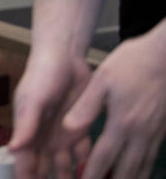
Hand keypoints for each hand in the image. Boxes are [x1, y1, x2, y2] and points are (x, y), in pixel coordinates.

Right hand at [9, 47, 92, 178]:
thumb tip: (13, 150)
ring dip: (68, 176)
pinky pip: (83, 151)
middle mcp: (43, 137)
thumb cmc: (42, 75)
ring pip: (64, 164)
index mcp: (27, 132)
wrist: (65, 56)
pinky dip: (86, 162)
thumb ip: (25, 125)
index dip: (26, 178)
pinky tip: (92, 170)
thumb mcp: (33, 99)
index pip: (25, 164)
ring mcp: (61, 133)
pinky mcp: (79, 127)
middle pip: (43, 167)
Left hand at [60, 26, 165, 178]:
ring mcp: (154, 134)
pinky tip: (136, 173)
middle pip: (126, 171)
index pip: (103, 158)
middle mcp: (140, 134)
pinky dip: (142, 170)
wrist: (165, 56)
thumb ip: (86, 107)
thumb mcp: (103, 80)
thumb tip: (68, 129)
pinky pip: (151, 157)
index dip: (90, 174)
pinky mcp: (162, 130)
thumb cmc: (133, 63)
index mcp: (121, 122)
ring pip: (141, 167)